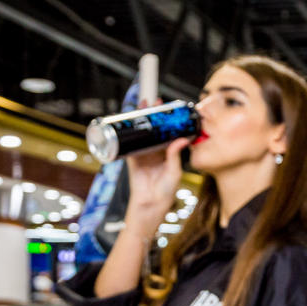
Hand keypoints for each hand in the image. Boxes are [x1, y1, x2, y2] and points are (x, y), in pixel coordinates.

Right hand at [123, 99, 189, 238]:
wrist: (150, 204)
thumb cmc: (166, 191)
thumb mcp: (174, 171)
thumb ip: (175, 155)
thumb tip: (181, 139)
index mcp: (166, 154)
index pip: (166, 132)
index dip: (166, 121)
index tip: (168, 108)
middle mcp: (154, 151)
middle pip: (152, 128)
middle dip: (151, 115)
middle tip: (151, 100)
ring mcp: (142, 154)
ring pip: (140, 132)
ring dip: (139, 119)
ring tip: (140, 105)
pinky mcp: (131, 158)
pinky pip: (127, 142)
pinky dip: (125, 132)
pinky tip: (125, 121)